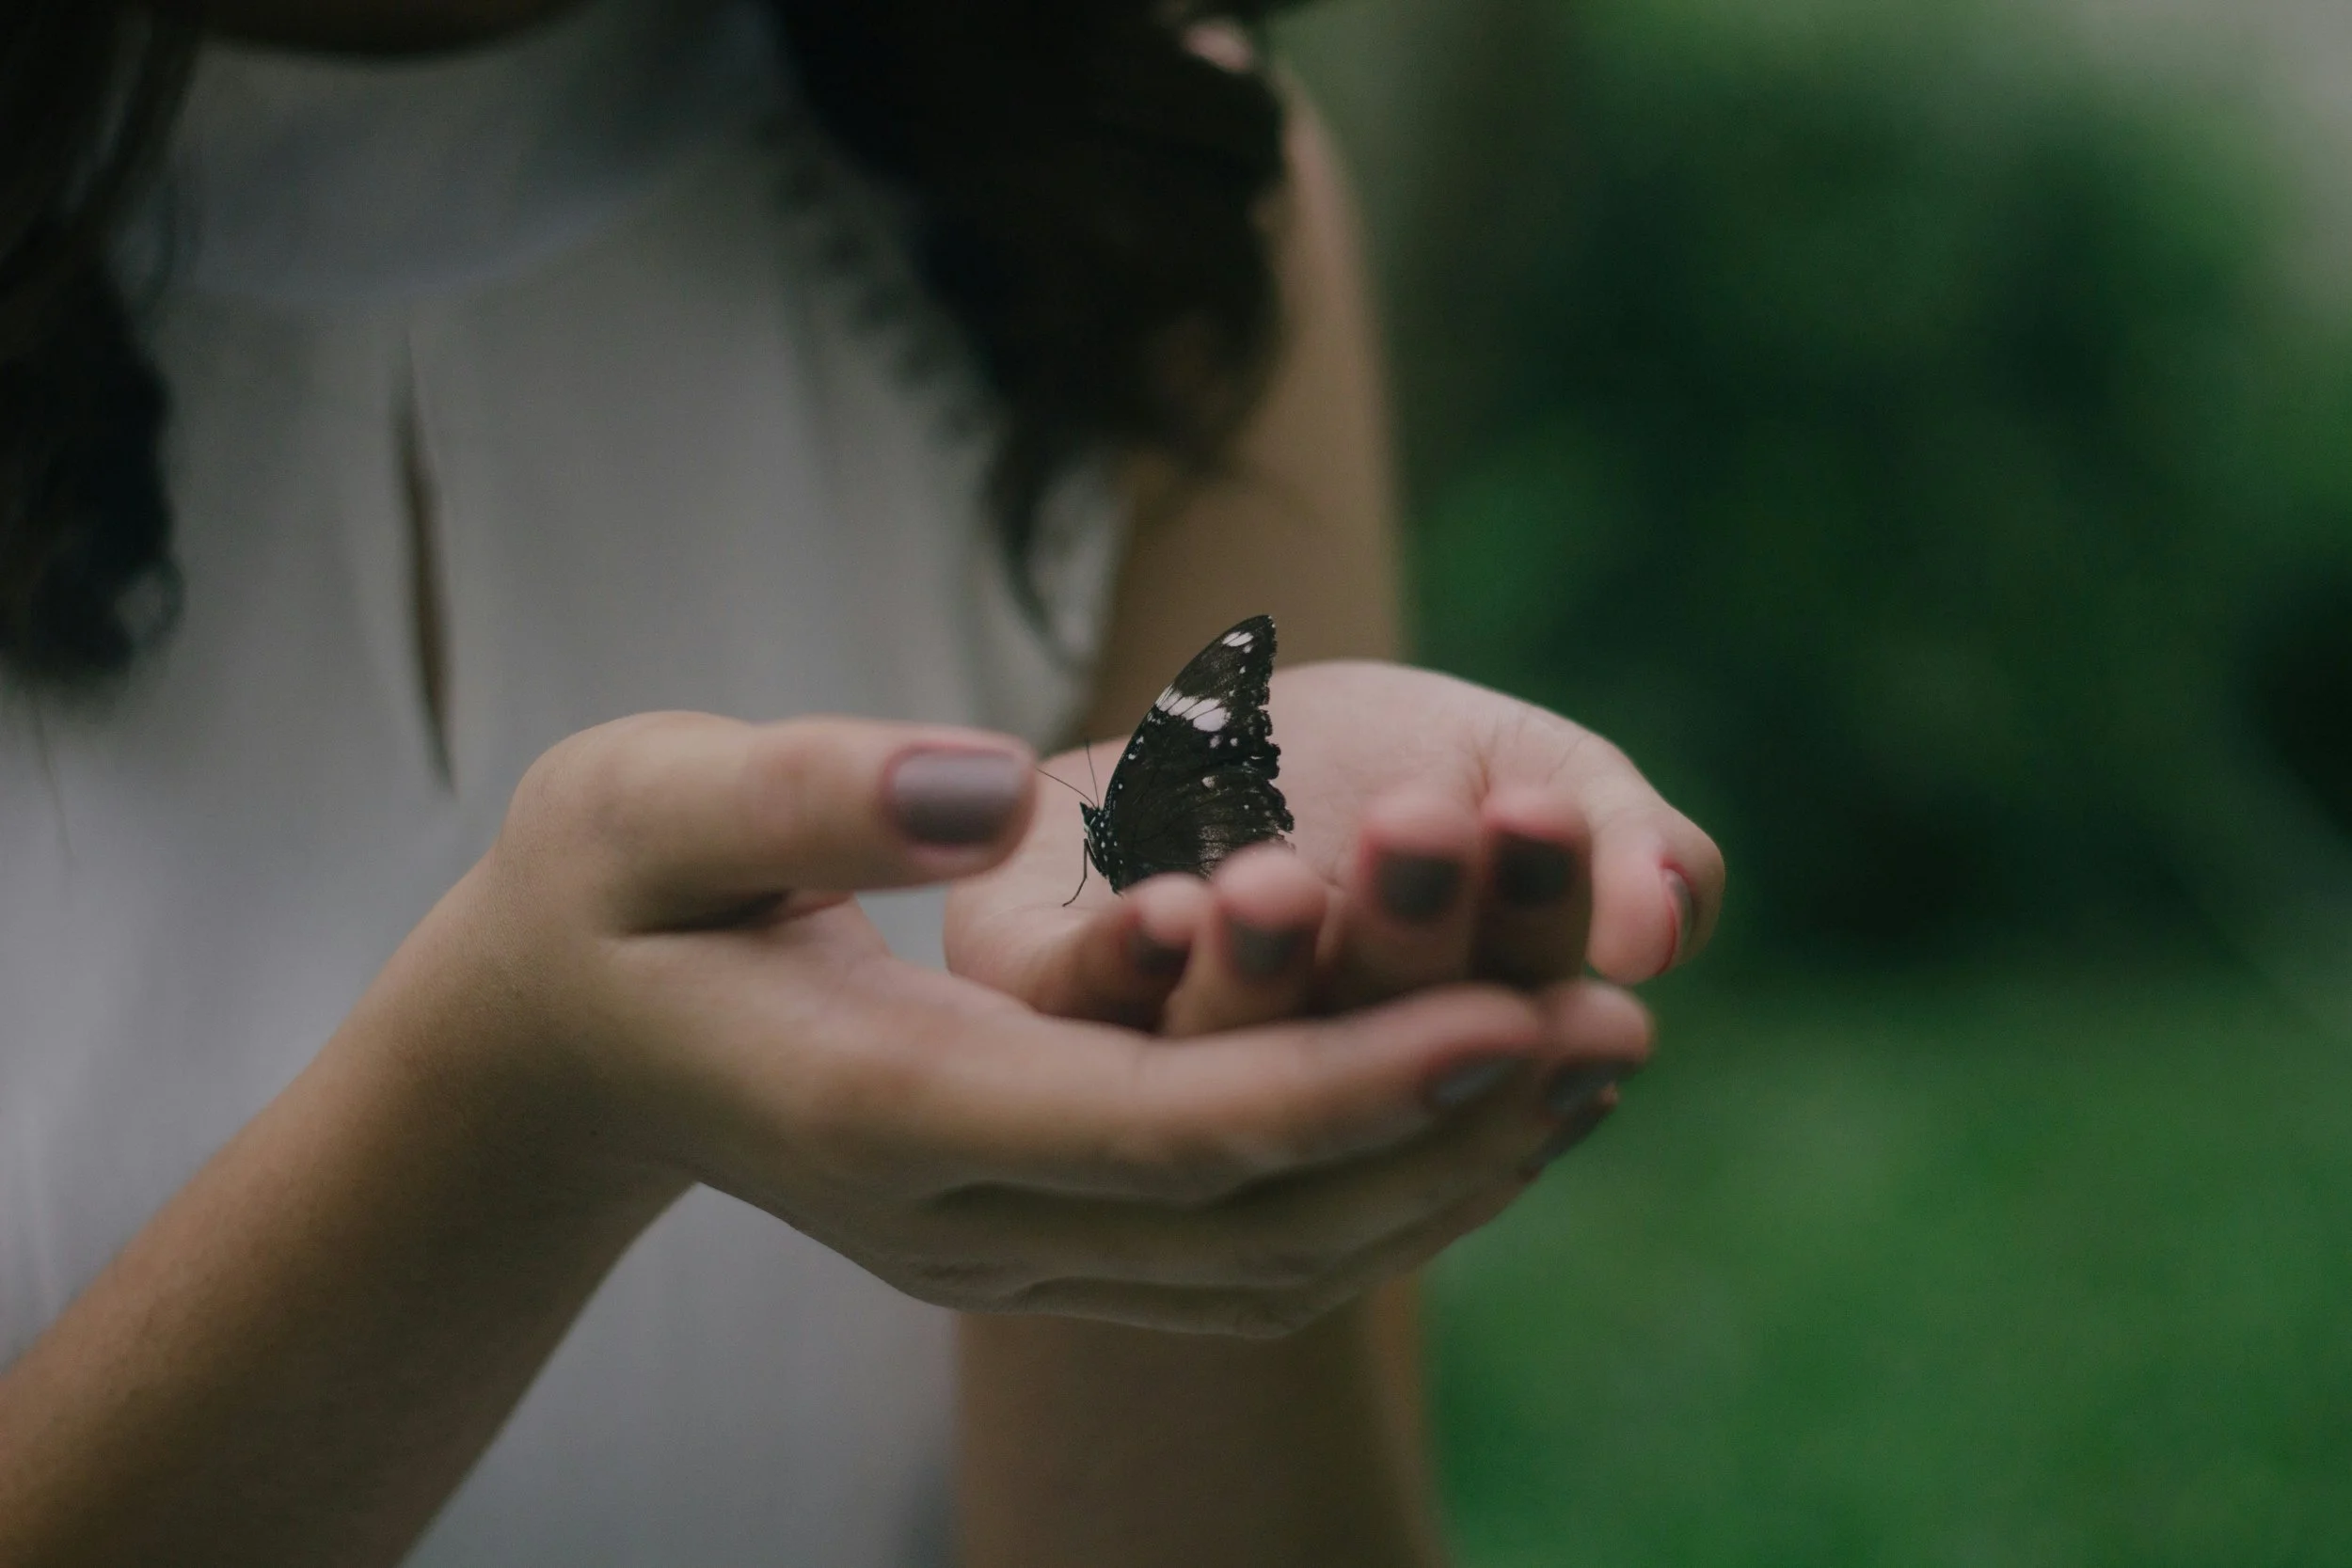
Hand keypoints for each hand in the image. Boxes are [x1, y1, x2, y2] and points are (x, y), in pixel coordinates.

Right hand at [398, 711, 1646, 1335]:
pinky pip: (1233, 1252)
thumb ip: (808, 796)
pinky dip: (1369, 1195)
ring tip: (1586, 1069)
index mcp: (884, 1105)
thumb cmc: (603, 898)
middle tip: (1616, 1028)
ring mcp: (998, 1248)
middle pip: (1248, 1219)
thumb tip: (983, 784)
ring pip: (1262, 1264)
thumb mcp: (653, 803)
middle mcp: (961, 1213)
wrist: (556, 1055)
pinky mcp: (1028, 1236)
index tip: (1514, 1009)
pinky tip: (1466, 1110)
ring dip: (1436, 1182)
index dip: (1347, 1078)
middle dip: (1443, 1133)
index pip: (1159, 1122)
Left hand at [948, 659, 1723, 1028]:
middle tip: (1427, 823)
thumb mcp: (1532, 770)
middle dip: (1405, 928)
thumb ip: (1619, 837)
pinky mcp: (1044, 997)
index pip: (1518, 999)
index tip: (1539, 814)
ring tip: (1279, 888)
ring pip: (1220, 1053)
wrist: (1213, 719)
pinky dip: (1119, 971)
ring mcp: (1177, 1055)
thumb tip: (1663, 929)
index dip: (1529, 909)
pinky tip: (1161, 915)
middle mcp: (1321, 1080)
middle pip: (1371, 1035)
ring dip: (1259, 975)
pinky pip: (1076, 1014)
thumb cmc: (1398, 766)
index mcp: (1460, 1047)